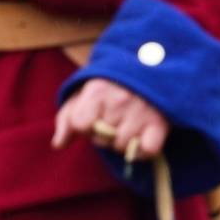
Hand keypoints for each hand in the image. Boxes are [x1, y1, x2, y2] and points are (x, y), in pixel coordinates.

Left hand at [52, 77, 168, 159]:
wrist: (149, 69)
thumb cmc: (111, 87)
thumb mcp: (83, 95)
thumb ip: (66, 119)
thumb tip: (58, 144)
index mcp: (97, 91)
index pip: (80, 124)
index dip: (84, 127)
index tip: (93, 119)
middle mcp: (119, 100)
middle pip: (102, 139)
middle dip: (104, 136)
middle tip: (114, 122)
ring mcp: (141, 112)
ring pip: (123, 146)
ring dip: (123, 143)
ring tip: (128, 128)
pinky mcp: (160, 123)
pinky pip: (148, 150)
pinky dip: (143, 151)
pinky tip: (141, 140)